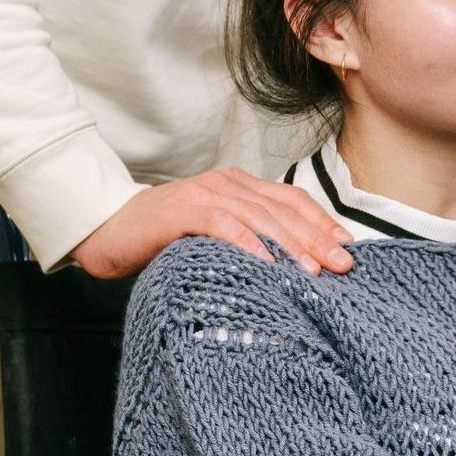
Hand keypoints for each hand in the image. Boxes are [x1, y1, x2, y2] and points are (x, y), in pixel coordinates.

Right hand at [71, 170, 356, 278]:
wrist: (107, 230)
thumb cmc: (164, 241)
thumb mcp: (216, 239)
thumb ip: (250, 243)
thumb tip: (296, 269)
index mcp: (239, 186)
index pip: (292, 201)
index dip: (322, 223)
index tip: (348, 249)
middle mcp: (226, 184)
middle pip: (282, 209)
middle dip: (317, 238)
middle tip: (342, 266)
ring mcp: (204, 194)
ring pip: (258, 217)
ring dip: (289, 244)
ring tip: (313, 271)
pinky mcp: (181, 210)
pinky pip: (222, 226)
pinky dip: (248, 245)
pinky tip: (268, 265)